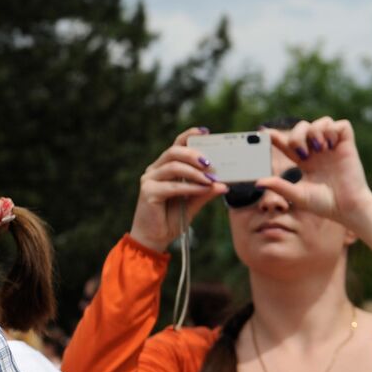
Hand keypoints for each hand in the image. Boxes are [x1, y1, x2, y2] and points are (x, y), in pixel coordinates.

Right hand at [128, 127, 227, 252]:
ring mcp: (149, 180)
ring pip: (173, 166)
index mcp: (165, 167)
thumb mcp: (193, 203)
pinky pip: (172, 185)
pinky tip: (202, 188)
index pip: (177, 144)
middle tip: (212, 162)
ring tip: (210, 179)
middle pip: (174, 151)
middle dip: (194, 154)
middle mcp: (155, 170)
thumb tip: (223, 184)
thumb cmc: (171, 219)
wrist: (154, 239)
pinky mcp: (148, 192)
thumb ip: (205, 192)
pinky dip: (189, 187)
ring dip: (194, 172)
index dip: (190, 135)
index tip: (206, 132)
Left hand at [261, 117, 371, 224]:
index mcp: (304, 161)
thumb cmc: (324, 204)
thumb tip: (257, 182)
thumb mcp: (298, 195)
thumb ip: (279, 186)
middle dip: (296, 134)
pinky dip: (333, 130)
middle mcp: (317, 151)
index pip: (287, 143)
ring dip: (315, 131)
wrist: (348, 208)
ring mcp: (333, 147)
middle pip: (302, 127)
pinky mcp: (347, 146)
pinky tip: (330, 145)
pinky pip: (341, 124)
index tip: (264, 132)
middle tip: (301, 153)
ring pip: (321, 122)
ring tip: (319, 149)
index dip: (276, 136)